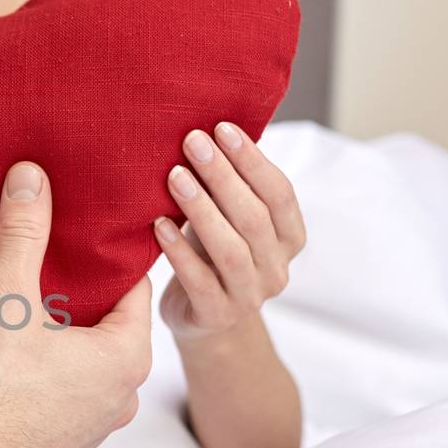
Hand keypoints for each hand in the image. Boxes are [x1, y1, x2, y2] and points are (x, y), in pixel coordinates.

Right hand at [0, 162, 152, 447]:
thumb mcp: (8, 297)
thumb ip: (23, 235)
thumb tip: (32, 177)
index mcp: (127, 354)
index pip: (132, 285)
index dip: (105, 253)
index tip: (85, 227)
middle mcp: (126, 392)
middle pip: (111, 322)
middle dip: (82, 292)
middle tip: (51, 257)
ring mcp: (99, 423)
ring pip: (90, 359)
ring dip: (66, 334)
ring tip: (31, 302)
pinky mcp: (69, 441)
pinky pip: (70, 389)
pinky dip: (52, 369)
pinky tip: (18, 354)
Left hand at [154, 123, 306, 343]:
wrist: (202, 319)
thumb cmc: (213, 255)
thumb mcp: (229, 218)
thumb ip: (232, 185)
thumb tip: (211, 128)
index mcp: (290, 238)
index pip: (281, 194)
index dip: (254, 161)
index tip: (222, 128)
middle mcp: (277, 269)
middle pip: (255, 218)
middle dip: (224, 176)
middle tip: (192, 142)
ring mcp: (250, 296)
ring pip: (231, 250)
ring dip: (202, 209)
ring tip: (174, 177)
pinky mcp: (217, 316)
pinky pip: (199, 281)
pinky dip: (178, 251)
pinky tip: (158, 225)